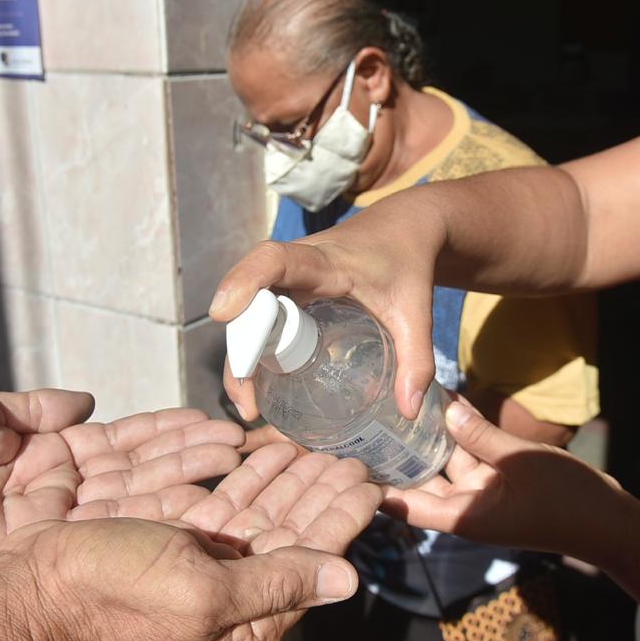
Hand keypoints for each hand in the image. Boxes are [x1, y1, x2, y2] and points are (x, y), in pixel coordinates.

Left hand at [0, 386, 244, 577]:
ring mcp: (47, 515)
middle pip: (136, 470)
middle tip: (242, 442)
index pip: (117, 440)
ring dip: (183, 481)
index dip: (163, 431)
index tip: (207, 419)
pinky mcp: (34, 540)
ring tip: (233, 464)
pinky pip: (100, 524)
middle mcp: (53, 484)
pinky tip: (190, 498)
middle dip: (189, 455)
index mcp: (41, 448)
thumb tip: (89, 401)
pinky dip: (146, 511)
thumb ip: (37, 409)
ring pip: (129, 498)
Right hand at [0, 447, 382, 640]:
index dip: (340, 522)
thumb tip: (346, 581)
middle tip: (350, 456)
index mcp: (243, 633)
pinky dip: (247, 480)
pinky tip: (265, 451)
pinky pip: (225, 512)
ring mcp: (202, 576)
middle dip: (319, 495)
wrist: (31, 586)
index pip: (310, 569)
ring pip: (260, 520)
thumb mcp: (202, 593)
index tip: (370, 485)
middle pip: (291, 541)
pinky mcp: (176, 549)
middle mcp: (230, 608)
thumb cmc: (111, 594)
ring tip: (315, 446)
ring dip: (288, 481)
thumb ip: (278, 584)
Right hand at [210, 192, 445, 420]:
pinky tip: (257, 388)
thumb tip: (407, 411)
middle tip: (246, 400)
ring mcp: (287, 279)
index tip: (223, 312)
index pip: (275, 260)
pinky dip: (252, 350)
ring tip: (249, 405)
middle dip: (239, 348)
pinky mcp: (286, 291)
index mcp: (325, 261)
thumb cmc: (407, 263)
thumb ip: (416, 358)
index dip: (245, 279)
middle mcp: (295, 266)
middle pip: (250, 300)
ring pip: (249, 313)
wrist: (402, 229)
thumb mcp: (416, 311)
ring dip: (240, 356)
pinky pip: (259, 318)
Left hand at [380, 399, 624, 561]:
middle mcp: (465, 508)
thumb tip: (444, 406)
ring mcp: (481, 496)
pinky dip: (454, 439)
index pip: (405, 505)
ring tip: (392, 405)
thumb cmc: (566, 499)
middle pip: (418, 482)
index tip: (345, 464)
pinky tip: (438, 407)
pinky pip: (467, 460)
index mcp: (463, 516)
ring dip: (424, 441)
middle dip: (395, 456)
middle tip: (362, 421)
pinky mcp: (497, 483)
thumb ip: (479, 434)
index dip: (375, 488)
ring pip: (442, 466)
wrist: (610, 522)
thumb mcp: (519, 460)